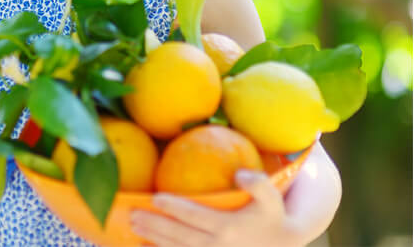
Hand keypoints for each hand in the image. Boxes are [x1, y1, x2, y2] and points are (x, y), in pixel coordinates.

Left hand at [130, 170, 315, 246]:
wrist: (280, 245)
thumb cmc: (271, 216)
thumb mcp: (272, 198)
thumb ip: (258, 183)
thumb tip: (239, 174)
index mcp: (228, 227)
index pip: (195, 216)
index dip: (174, 208)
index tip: (154, 198)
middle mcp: (217, 245)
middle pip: (180, 235)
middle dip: (155, 225)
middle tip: (133, 214)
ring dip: (154, 240)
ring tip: (134, 228)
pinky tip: (146, 246)